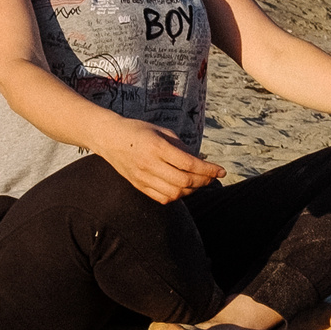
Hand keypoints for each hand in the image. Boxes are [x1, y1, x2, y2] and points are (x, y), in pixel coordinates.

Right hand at [99, 119, 223, 204]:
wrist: (109, 138)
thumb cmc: (138, 131)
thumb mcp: (162, 131)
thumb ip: (181, 147)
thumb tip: (201, 161)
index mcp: (157, 147)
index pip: (189, 163)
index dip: (209, 170)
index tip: (221, 171)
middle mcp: (150, 164)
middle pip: (184, 181)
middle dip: (204, 181)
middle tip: (212, 178)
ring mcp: (143, 177)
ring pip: (174, 193)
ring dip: (192, 191)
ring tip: (198, 183)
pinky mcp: (138, 186)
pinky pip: (162, 199)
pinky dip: (177, 197)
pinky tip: (182, 188)